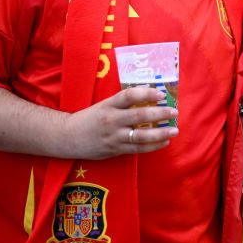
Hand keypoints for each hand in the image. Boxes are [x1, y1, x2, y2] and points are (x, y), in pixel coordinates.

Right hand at [64, 86, 178, 159]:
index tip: (161, 94)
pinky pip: (137, 149)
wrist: (67, 137)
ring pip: (140, 135)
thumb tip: (150, 92)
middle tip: (174, 112)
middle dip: (160, 114)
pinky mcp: (114, 150)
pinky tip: (164, 142)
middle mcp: (111, 120)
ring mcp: (113, 136)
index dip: (146, 93)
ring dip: (160, 133)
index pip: (129, 96)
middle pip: (139, 116)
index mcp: (108, 105)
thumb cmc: (90, 118)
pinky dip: (153, 146)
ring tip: (174, 130)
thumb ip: (124, 101)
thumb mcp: (104, 105)